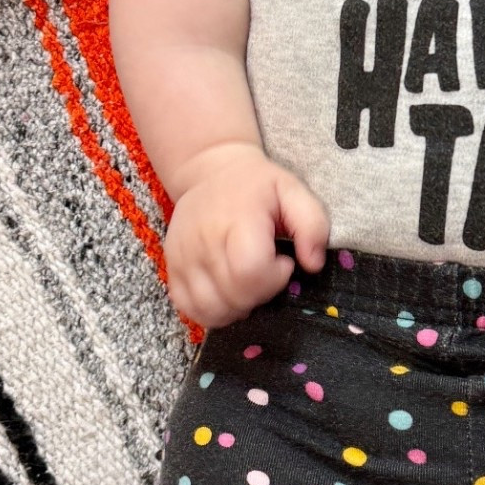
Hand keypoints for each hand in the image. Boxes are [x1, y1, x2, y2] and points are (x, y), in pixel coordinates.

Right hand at [164, 143, 328, 328]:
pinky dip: (212, 312)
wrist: (211, 172)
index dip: (274, 279)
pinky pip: (189, 308)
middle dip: (260, 295)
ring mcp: (182, 256)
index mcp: (236, 219)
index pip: (250, 272)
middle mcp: (203, 240)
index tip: (282, 262)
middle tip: (267, 273)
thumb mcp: (293, 191)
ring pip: (210, 309)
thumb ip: (312, 225)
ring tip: (248, 284)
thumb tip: (312, 265)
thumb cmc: (257, 186)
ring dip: (237, 308)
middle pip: (233, 296)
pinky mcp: (171, 268)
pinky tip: (228, 293)